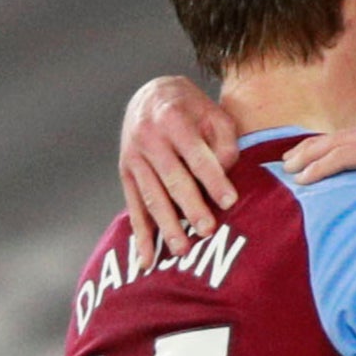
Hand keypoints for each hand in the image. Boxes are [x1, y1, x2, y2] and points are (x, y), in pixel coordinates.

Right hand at [120, 77, 241, 264]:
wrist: (150, 96)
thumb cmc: (191, 109)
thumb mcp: (212, 112)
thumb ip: (223, 142)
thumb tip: (224, 176)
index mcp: (173, 119)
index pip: (196, 155)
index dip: (213, 179)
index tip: (229, 201)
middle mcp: (149, 138)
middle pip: (172, 179)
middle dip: (190, 206)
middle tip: (207, 230)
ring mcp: (133, 157)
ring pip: (152, 197)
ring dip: (166, 225)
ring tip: (182, 250)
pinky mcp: (125, 174)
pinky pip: (134, 207)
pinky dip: (141, 235)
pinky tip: (147, 259)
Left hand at [279, 111, 355, 204]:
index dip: (344, 146)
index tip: (325, 158)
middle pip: (351, 134)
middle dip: (319, 147)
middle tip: (294, 160)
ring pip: (341, 142)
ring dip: (311, 156)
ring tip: (291, 169)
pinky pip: (344, 155)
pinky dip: (321, 166)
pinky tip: (304, 178)